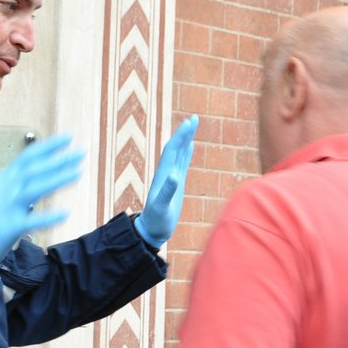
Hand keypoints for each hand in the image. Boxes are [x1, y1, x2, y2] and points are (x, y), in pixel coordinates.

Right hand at [0, 133, 82, 278]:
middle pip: (33, 169)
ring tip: (79, 173)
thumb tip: (33, 169)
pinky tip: (66, 214)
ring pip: (33, 189)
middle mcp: (4, 189)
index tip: (69, 137)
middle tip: (82, 153)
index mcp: (3, 179)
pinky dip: (48, 217)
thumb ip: (14, 181)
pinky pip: (31, 221)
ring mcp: (5, 207)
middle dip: (59, 160)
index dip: (49, 146)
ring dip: (57, 179)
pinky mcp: (7, 228)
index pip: (28, 157)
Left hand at [135, 116, 199, 246]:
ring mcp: (171, 177)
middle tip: (194, 118)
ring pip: (179, 154)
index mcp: (163, 175)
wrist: (152, 230)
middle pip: (176, 148)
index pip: (172, 150)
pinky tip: (190, 146)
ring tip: (193, 125)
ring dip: (186, 139)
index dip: (180, 136)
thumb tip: (175, 175)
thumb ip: (167, 191)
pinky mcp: (176, 184)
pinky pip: (182, 164)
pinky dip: (186, 154)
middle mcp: (166, 173)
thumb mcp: (161, 207)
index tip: (189, 123)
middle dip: (184, 133)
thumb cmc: (156, 220)